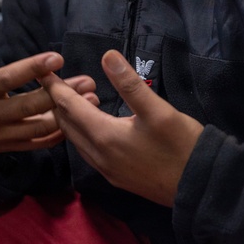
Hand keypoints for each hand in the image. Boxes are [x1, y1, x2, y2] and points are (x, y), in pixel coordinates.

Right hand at [0, 4, 97, 153]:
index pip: (8, 78)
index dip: (33, 69)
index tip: (57, 58)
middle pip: (30, 106)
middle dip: (60, 93)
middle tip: (86, 81)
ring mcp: (0, 134)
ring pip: (38, 127)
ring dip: (67, 114)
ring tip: (90, 99)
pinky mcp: (8, 146)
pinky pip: (38, 143)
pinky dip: (58, 134)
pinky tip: (77, 120)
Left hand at [39, 50, 202, 206]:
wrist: (202, 187)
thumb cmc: (182, 146)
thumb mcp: (158, 110)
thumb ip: (129, 83)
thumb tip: (107, 56)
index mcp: (104, 136)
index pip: (68, 106)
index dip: (55, 87)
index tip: (42, 71)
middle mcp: (98, 155)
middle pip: (67, 124)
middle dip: (61, 100)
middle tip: (62, 80)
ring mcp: (106, 169)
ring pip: (76, 139)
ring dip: (72, 118)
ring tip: (80, 97)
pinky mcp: (117, 177)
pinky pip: (87, 151)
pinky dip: (83, 133)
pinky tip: (94, 124)